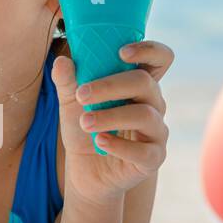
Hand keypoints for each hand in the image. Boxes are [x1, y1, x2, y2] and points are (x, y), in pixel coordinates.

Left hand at [51, 41, 173, 206]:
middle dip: (110, 85)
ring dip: (111, 116)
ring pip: (145, 115)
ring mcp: (157, 131)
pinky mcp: (153, 158)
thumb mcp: (71, 104)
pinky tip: (99, 141)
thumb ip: (67, 82)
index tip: (121, 52)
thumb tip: (61, 61)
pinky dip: (119, 145)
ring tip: (84, 122)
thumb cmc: (85, 129)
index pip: (160, 58)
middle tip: (81, 94)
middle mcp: (154, 104)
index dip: (148, 50)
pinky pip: (143, 150)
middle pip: (144, 82)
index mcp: (139, 84)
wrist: (86, 172)